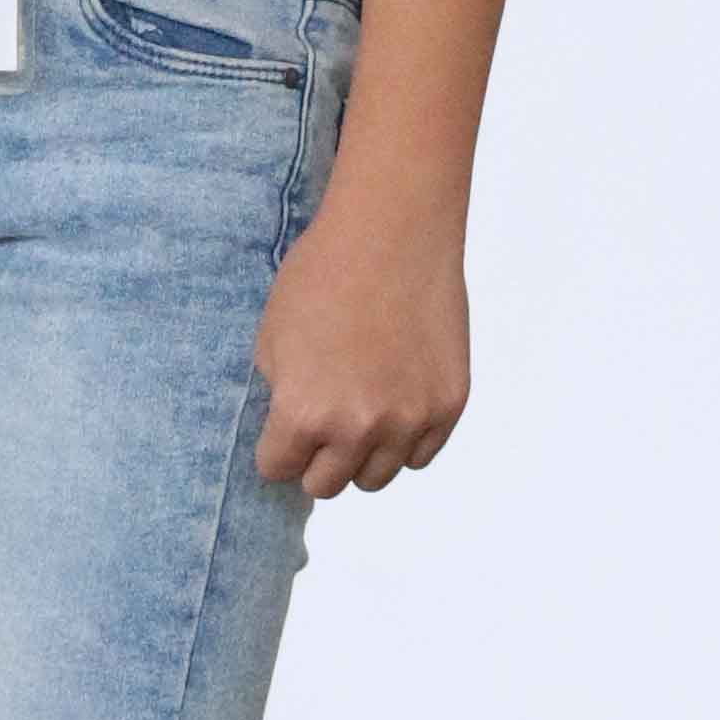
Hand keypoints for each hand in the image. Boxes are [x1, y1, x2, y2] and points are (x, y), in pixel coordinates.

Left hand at [253, 204, 469, 498]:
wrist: (393, 233)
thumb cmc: (322, 275)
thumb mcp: (271, 337)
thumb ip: (280, 396)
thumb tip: (290, 434)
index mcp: (303, 412)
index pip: (277, 469)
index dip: (277, 447)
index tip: (284, 428)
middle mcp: (357, 428)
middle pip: (325, 485)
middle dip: (316, 458)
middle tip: (322, 422)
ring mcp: (408, 421)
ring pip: (375, 478)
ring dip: (361, 455)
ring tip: (360, 411)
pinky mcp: (448, 407)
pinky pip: (420, 456)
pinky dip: (405, 439)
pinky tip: (395, 401)